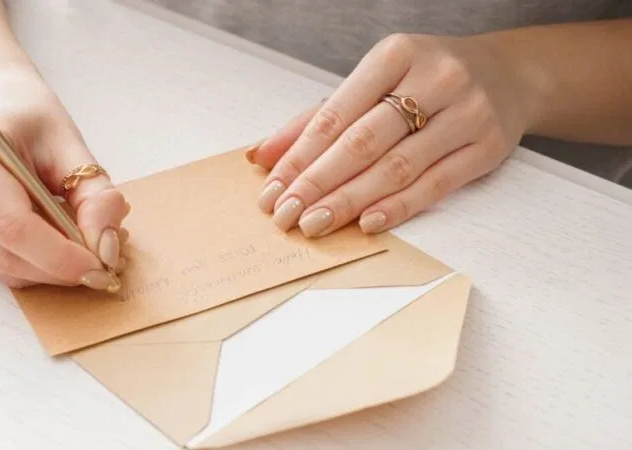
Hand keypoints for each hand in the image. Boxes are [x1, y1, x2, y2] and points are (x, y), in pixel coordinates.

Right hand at [0, 65, 128, 289]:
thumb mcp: (69, 142)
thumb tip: (105, 248)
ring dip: (46, 269)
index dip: (60, 257)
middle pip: (4, 253)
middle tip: (100, 262)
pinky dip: (29, 262)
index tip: (100, 267)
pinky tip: (51, 240)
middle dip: (58, 268)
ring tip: (79, 245)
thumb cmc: (27, 115)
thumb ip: (94, 194)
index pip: (14, 225)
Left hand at [247, 33, 528, 236]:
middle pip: (363, 142)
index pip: (336, 113)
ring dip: (349, 201)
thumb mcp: (375, 82)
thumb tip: (262, 155)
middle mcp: (435, 78)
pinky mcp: (488, 148)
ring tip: (315, 224)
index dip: (299, 155)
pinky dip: (398, 207)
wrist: (509, 74)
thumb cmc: (426, 80)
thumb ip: (317, 117)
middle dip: (317, 183)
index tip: (272, 189)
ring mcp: (466, 113)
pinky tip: (366, 223)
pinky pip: (436, 185)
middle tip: (286, 215)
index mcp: (396, 54)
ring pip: (397, 167)